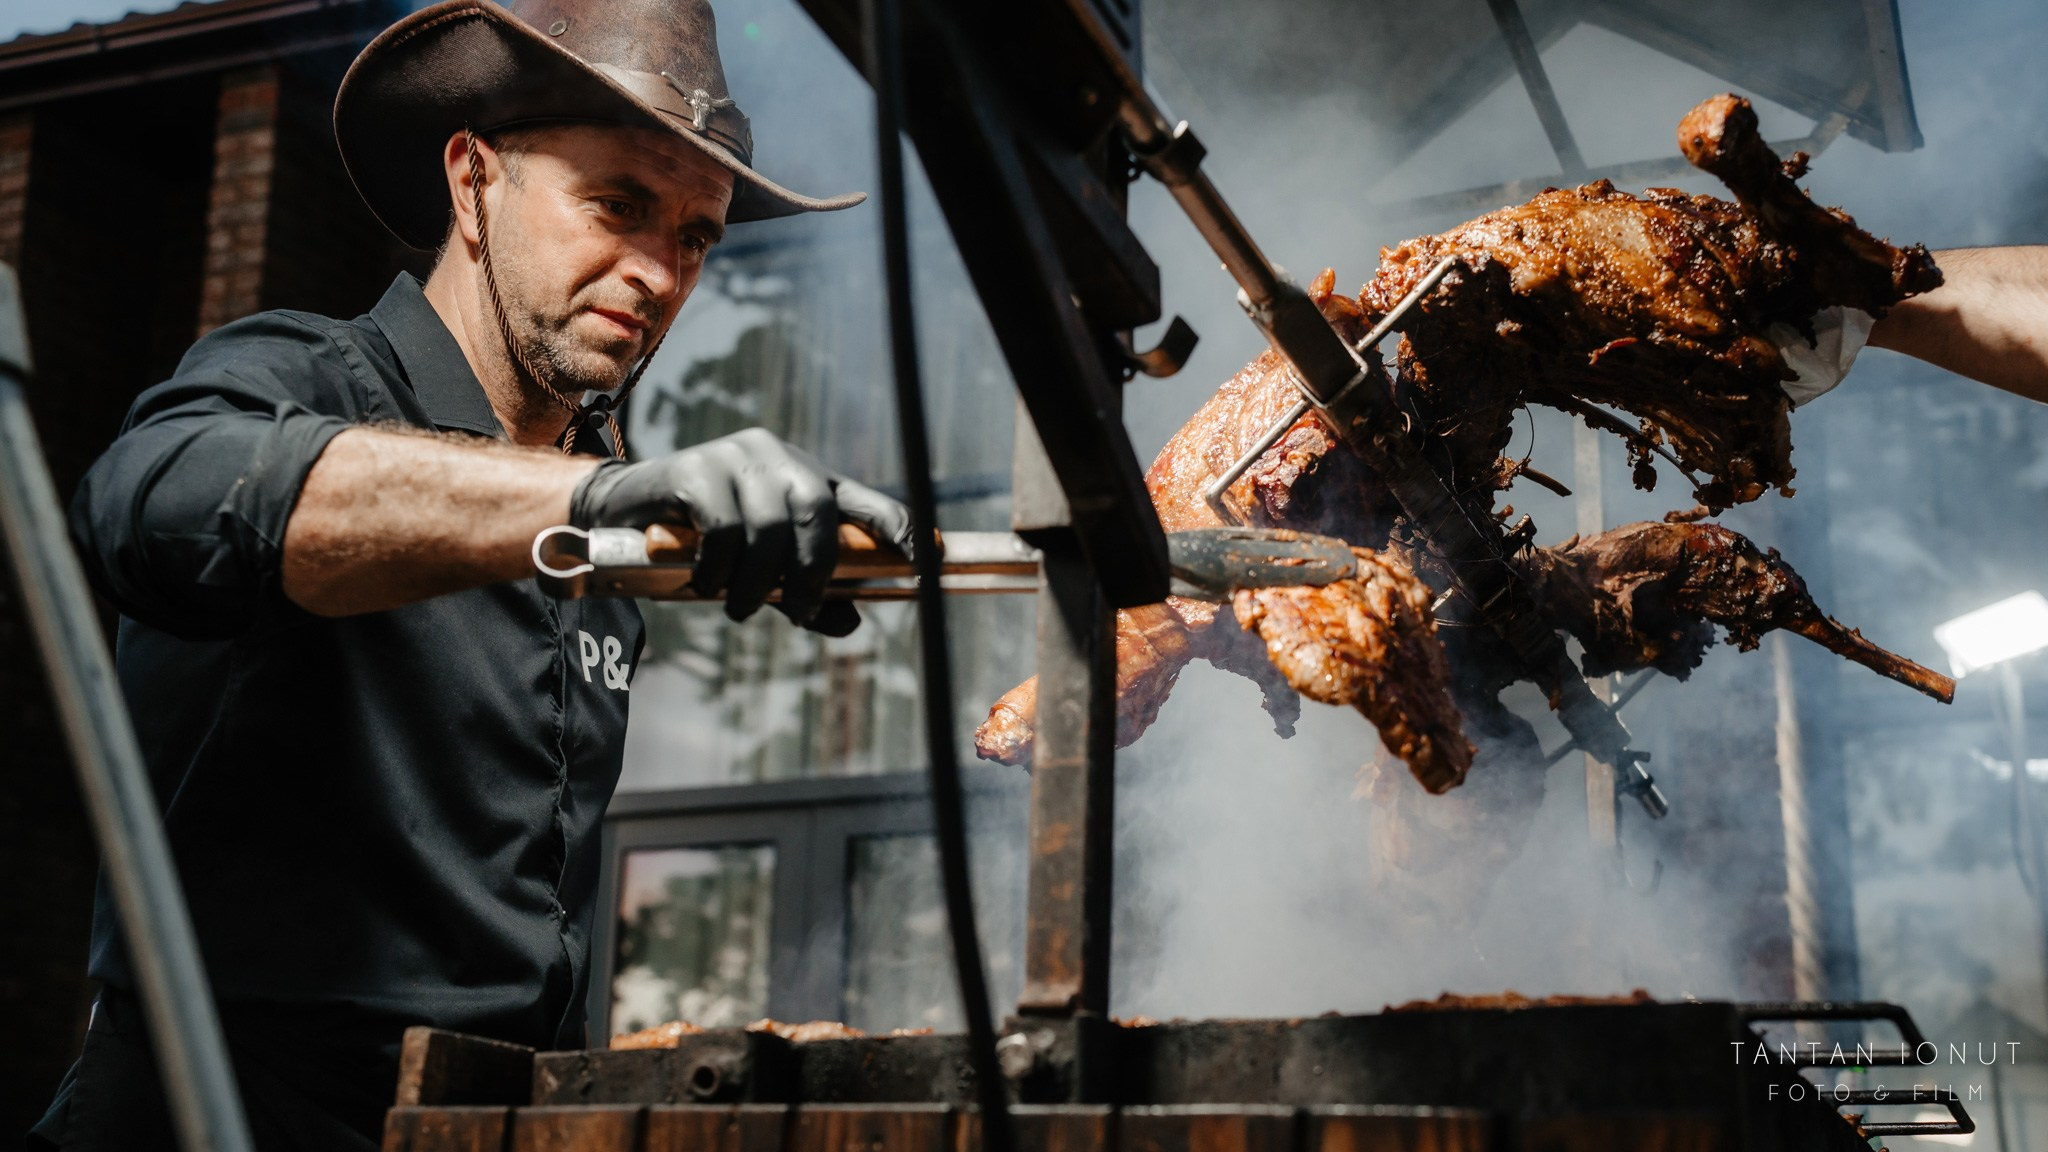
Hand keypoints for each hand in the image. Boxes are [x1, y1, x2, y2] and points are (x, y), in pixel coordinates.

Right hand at [569, 428, 912, 635]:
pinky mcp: (695, 468)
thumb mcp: (761, 571)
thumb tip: (852, 622)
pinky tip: (705, 584)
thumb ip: (808, 596)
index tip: (927, 558)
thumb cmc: (705, 543)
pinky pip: (722, 527)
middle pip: (817, 514)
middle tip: (794, 612)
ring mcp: (735, 457)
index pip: (864, 499)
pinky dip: (718, 568)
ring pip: (768, 527)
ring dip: (756, 582)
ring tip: (737, 606)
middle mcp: (777, 458)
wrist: (622, 511)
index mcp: (806, 479)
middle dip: (812, 573)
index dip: (899, 526)